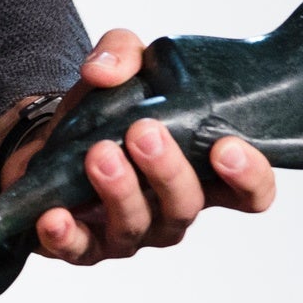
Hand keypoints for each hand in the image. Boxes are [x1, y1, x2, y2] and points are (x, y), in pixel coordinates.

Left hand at [0, 29, 276, 264]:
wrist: (52, 141)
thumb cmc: (110, 111)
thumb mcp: (122, 69)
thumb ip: (122, 53)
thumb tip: (105, 71)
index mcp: (202, 171)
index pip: (250, 193)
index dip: (250, 178)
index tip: (227, 147)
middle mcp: (173, 208)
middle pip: (187, 207)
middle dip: (168, 171)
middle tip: (144, 133)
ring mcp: (133, 231)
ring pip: (137, 227)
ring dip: (120, 191)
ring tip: (99, 153)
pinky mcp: (86, 245)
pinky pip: (79, 250)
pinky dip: (66, 235)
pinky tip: (54, 216)